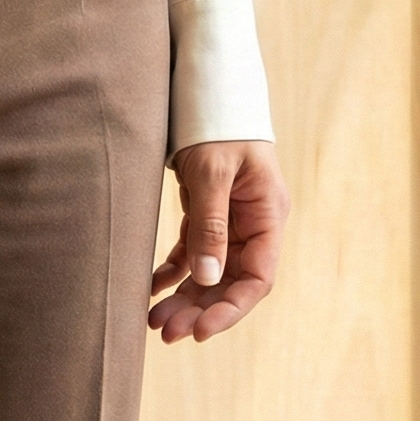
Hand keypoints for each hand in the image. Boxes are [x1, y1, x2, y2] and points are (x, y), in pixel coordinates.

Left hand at [148, 139, 288, 343]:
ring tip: (154, 320)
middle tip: (165, 331)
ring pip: (210, 272)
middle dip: (201, 310)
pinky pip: (193, 252)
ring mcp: (230, 220)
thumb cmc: (216, 122)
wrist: (206, 88)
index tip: (200, 332)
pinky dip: (173, 272)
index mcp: (268, 215)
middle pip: (231, 281)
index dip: (231, 309)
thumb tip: (207, 279)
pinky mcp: (207, 213)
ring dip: (185, 298)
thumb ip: (211, 223)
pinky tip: (151, 288)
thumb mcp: (213, 171)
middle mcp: (253, 224)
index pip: (257, 278)